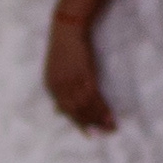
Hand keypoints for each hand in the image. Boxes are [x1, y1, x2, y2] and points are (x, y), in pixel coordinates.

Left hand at [44, 5, 115, 134]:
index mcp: (51, 87)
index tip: (90, 134)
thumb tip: (57, 112)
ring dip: (100, 118)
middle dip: (92, 124)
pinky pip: (94, 96)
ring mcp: (72, 80)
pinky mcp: (84, 73)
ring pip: (87, 105)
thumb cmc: (63, 49)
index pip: (66, 111)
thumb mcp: (55, 73)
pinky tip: (111, 114)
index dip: (79, 123)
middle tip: (105, 133)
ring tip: (111, 126)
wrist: (67, 28)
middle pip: (77, 111)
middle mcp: (60, 86)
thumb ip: (58, 93)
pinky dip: (103, 107)